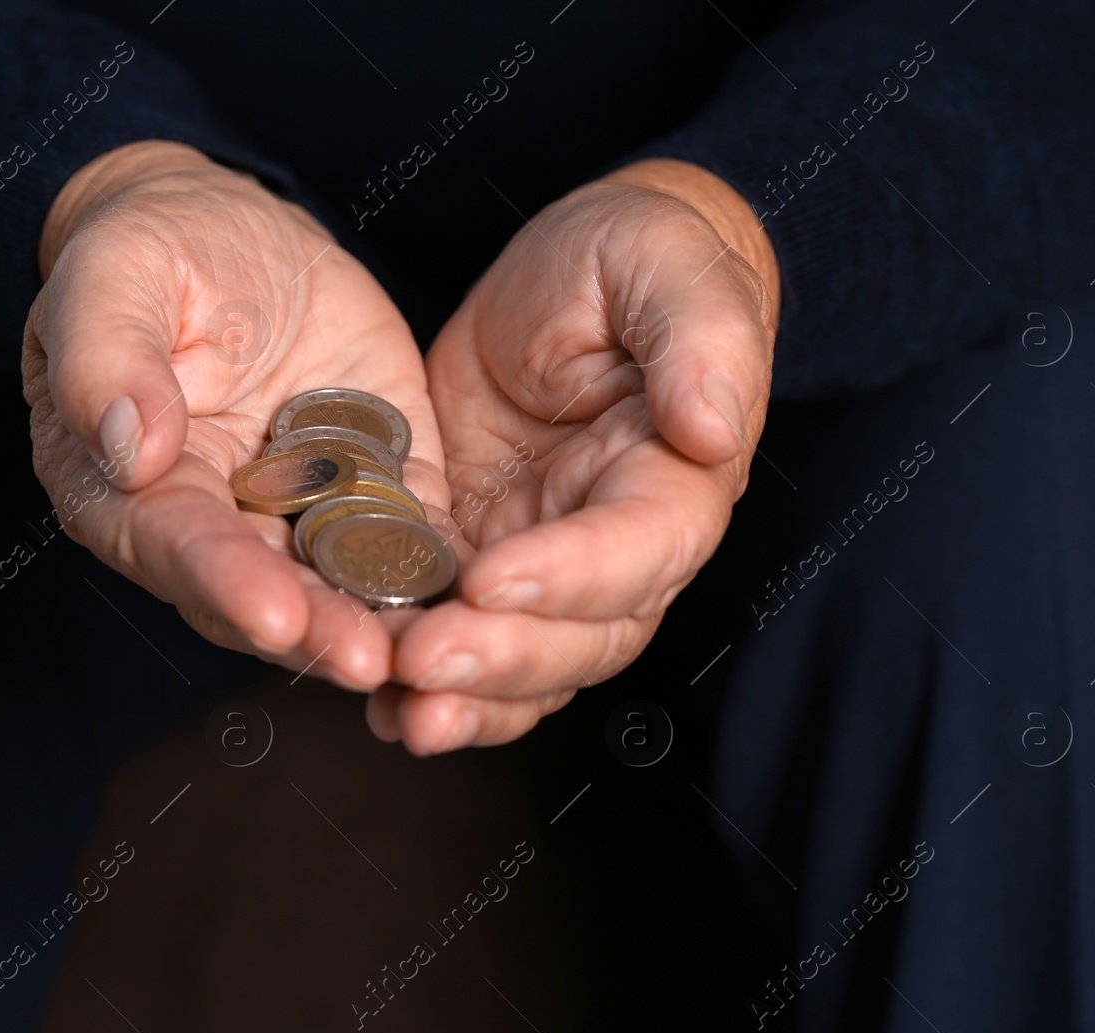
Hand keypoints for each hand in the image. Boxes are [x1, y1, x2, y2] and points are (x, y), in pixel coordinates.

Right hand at [22, 141, 447, 689]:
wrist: (238, 238)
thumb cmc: (152, 252)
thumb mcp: (113, 275)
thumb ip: (107, 358)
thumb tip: (133, 451)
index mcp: (131, 489)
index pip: (177, 546)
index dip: (224, 582)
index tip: (274, 615)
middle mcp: (218, 524)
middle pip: (266, 591)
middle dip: (318, 631)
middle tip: (369, 660)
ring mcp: (301, 516)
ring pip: (341, 584)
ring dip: (382, 621)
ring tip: (430, 650)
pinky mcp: (376, 492)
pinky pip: (408, 540)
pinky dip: (439, 574)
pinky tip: (481, 598)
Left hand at [369, 159, 779, 752]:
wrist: (575, 275)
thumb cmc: (637, 258)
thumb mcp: (665, 263)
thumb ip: (701, 338)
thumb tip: (715, 429)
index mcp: (674, 478)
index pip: (641, 547)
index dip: (572, 574)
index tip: (492, 575)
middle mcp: (618, 543)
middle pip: (583, 635)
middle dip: (504, 657)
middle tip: (421, 660)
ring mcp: (547, 561)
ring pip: (528, 664)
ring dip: (470, 700)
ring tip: (401, 713)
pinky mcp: (482, 558)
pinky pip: (469, 641)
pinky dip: (431, 688)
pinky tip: (379, 710)